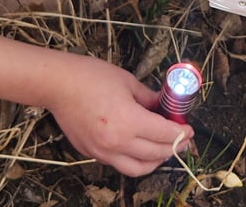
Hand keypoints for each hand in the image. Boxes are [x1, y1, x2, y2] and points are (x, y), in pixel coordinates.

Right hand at [44, 53, 194, 176]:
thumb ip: (149, 97)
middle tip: (182, 139)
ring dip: (155, 161)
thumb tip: (164, 106)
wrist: (56, 84)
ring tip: (162, 150)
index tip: (189, 130)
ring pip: (138, 169)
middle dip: (174, 147)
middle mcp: (117, 142)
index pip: (166, 135)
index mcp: (129, 121)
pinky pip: (118, 163)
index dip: (182, 133)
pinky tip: (137, 147)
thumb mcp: (127, 81)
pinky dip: (133, 159)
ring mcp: (102, 151)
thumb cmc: (89, 76)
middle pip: (156, 154)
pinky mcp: (91, 153)